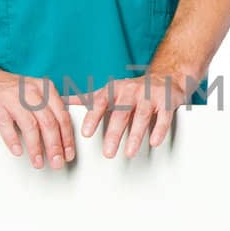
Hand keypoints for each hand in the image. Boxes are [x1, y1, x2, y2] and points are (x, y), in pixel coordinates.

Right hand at [0, 63, 75, 169]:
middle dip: (55, 146)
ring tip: (38, 162)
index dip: (67, 138)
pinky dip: (13, 140)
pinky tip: (18, 151)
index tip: (68, 154)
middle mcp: (31, 92)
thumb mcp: (35, 92)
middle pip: (48, 122)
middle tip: (57, 163)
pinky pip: (7, 125)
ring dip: (36, 148)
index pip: (62, 116)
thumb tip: (69, 129)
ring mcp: (12, 98)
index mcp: (45, 89)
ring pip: (30, 125)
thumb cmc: (8, 90)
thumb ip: (52, 107)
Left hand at [77, 69, 194, 158]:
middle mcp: (131, 91)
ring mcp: (150, 95)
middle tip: (108, 153)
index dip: (93, 117)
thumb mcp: (109, 92)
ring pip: (141, 115)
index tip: (86, 133)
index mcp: (114, 90)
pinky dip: (159, 129)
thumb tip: (62, 102)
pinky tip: (154, 142)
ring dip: (135, 135)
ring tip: (129, 152)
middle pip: (121, 113)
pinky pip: (163, 116)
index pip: (101, 102)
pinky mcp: (167, 101)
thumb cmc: (132, 90)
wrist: (166, 78)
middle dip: (114, 133)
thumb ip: (87, 99)